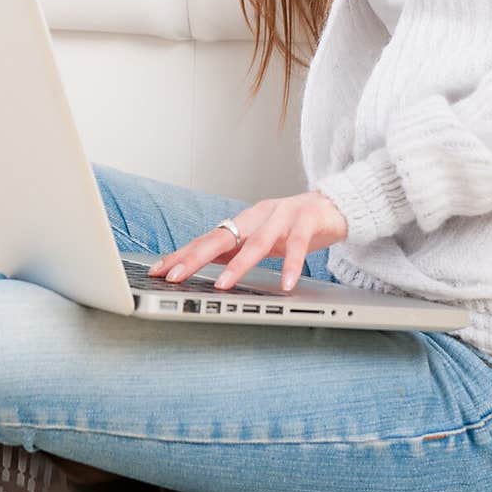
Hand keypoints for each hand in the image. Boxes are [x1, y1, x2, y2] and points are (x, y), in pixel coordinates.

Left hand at [147, 191, 347, 293]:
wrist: (333, 205)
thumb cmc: (293, 225)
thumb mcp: (260, 239)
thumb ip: (236, 251)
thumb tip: (202, 266)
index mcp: (244, 222)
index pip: (207, 239)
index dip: (183, 255)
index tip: (158, 271)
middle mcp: (258, 216)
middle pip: (223, 236)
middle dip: (196, 257)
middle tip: (175, 276)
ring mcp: (283, 216)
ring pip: (259, 243)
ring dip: (239, 265)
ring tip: (223, 285)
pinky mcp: (308, 220)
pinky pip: (299, 245)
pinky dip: (292, 265)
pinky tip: (286, 284)